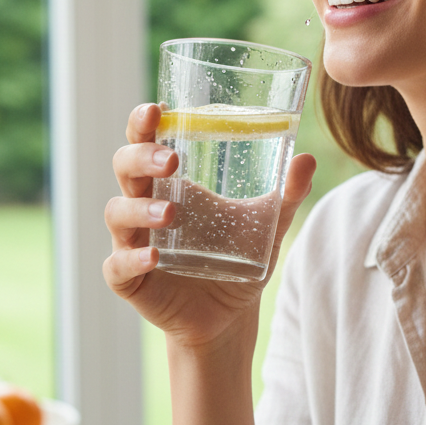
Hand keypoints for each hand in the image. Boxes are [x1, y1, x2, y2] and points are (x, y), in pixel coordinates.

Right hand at [102, 103, 315, 348]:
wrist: (230, 315)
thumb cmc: (238, 257)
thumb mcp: (267, 224)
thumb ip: (288, 194)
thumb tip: (308, 159)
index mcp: (170, 182)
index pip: (146, 141)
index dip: (143, 123)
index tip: (156, 109)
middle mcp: (144, 205)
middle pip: (125, 167)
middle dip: (141, 158)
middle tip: (172, 161)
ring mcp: (132, 241)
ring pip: (117, 213)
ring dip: (140, 209)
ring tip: (170, 213)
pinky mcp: (129, 279)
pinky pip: (118, 264)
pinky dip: (132, 259)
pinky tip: (153, 257)